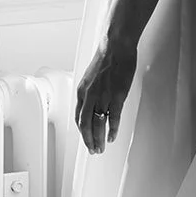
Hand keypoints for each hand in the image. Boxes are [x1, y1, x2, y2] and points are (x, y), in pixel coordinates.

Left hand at [75, 39, 136, 154]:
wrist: (116, 46)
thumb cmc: (107, 58)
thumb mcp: (92, 76)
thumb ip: (91, 91)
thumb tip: (94, 102)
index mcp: (82, 91)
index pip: (78, 117)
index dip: (82, 131)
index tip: (86, 138)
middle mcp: (90, 96)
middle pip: (85, 125)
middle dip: (88, 140)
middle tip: (93, 150)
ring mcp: (103, 97)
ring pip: (98, 125)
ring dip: (98, 139)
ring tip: (100, 149)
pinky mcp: (117, 97)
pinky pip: (113, 118)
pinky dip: (112, 130)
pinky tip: (112, 137)